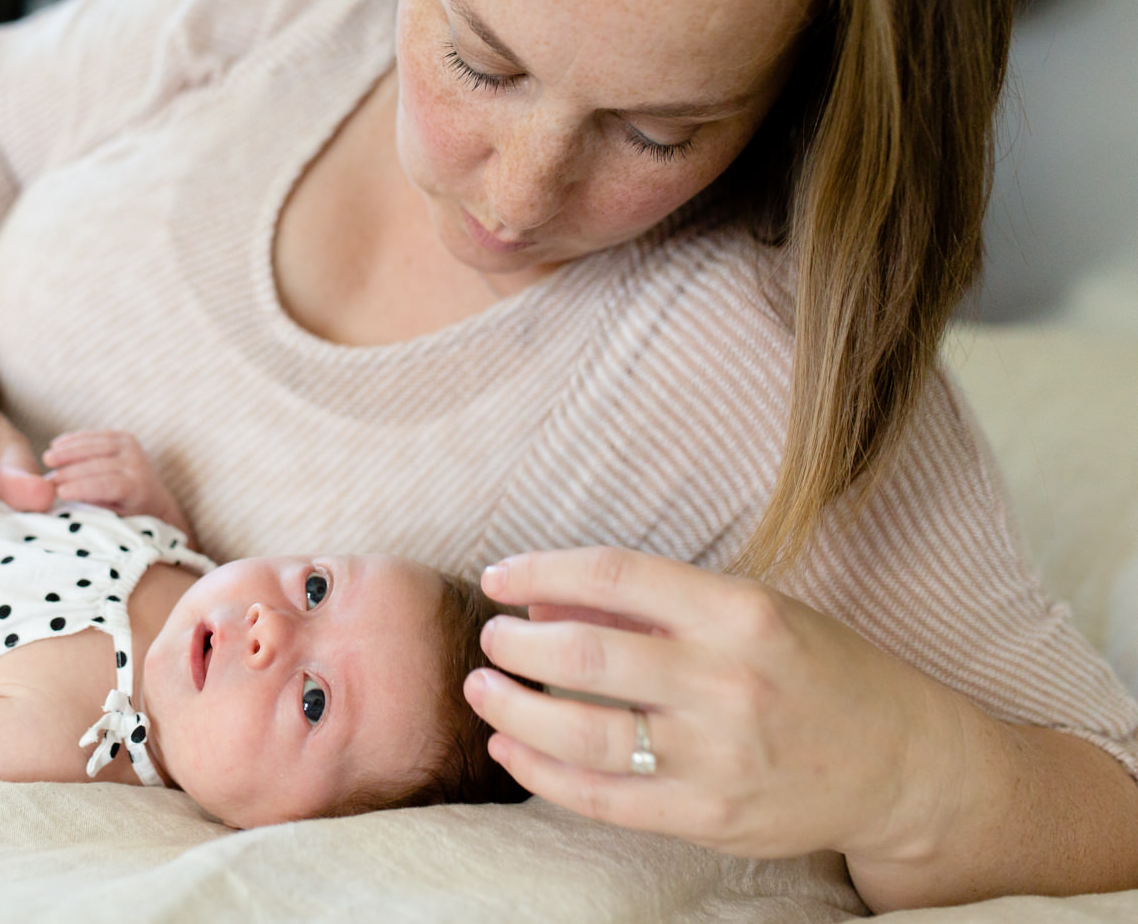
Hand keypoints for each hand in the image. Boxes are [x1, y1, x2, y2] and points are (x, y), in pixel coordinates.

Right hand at [42, 430, 193, 538]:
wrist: (155, 499)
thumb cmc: (128, 516)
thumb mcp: (115, 519)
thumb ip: (93, 509)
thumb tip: (62, 504)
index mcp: (138, 488)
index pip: (107, 485)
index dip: (82, 487)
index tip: (59, 492)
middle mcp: (138, 465)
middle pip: (99, 464)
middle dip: (70, 471)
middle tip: (47, 479)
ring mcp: (132, 448)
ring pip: (96, 446)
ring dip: (68, 451)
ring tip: (47, 458)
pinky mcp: (125, 437)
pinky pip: (96, 435)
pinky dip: (75, 439)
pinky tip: (56, 444)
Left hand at [463, 547, 966, 864]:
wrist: (905, 766)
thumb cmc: (818, 671)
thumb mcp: (752, 611)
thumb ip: (654, 606)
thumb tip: (544, 600)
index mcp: (741, 613)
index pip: (614, 576)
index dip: (540, 571)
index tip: (498, 577)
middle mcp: (728, 682)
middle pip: (585, 657)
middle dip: (514, 645)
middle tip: (490, 638)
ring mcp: (718, 757)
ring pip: (582, 734)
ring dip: (513, 709)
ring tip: (483, 689)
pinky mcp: (708, 816)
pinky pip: (602, 799)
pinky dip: (541, 773)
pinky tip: (510, 747)